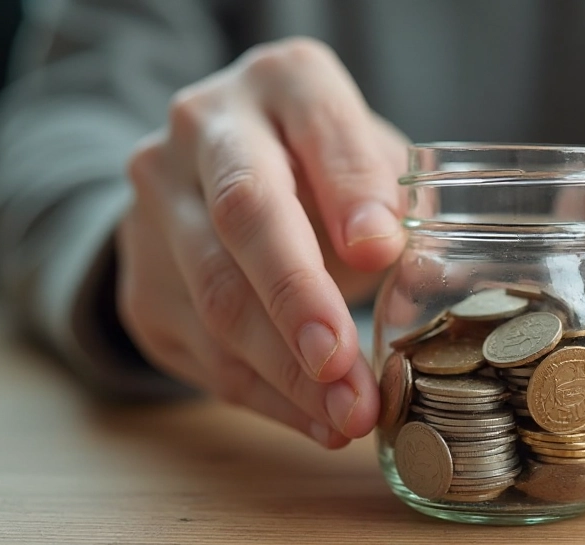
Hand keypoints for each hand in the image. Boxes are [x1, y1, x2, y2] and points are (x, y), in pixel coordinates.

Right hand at [117, 38, 407, 447]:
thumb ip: (400, 204)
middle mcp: (203, 131)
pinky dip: (265, 395)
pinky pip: (201, 350)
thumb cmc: (322, 174)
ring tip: (350, 415)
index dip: (350, 190)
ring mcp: (156, 206)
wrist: (216, 184)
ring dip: (288, 372)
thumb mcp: (372, 166)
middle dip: (301, 302)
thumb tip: (442, 274)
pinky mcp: (141, 281)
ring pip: (217, 298)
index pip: (317, 128)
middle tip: (347, 366)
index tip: (382, 251)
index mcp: (281, 84)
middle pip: (247, 216)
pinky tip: (316, 420)